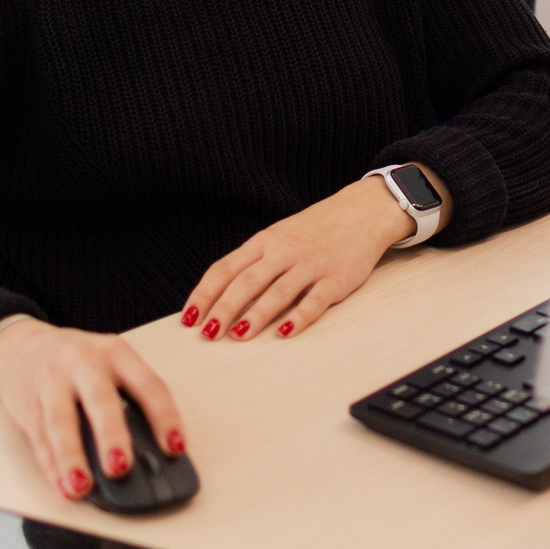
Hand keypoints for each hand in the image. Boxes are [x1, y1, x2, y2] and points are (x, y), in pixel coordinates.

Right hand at [0, 319, 182, 502]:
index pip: (148, 384)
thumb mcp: (109, 365)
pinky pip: (39, 437)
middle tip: (121, 467)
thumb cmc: (76, 362)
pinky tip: (61, 484)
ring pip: (61, 421)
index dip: (165, 417)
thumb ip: (130, 399)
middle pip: (100, 397)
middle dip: (111, 434)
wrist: (21, 346)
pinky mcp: (27, 403)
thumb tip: (152, 453)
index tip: (175, 448)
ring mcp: (51, 380)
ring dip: (72, 457)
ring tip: (82, 486)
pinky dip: (50, 465)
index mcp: (116, 352)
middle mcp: (83, 362)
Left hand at [183, 175, 416, 343]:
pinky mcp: (335, 279)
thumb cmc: (314, 230)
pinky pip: (314, 301)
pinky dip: (298, 318)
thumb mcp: (278, 238)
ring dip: (256, 315)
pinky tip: (285, 333)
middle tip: (208, 334)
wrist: (361, 212)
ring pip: (277, 292)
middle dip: (224, 309)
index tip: (188, 318)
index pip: (225, 268)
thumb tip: (217, 297)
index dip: (204, 294)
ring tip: (238, 336)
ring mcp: (310, 265)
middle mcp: (283, 252)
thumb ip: (252, 263)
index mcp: (264, 242)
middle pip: (247, 282)